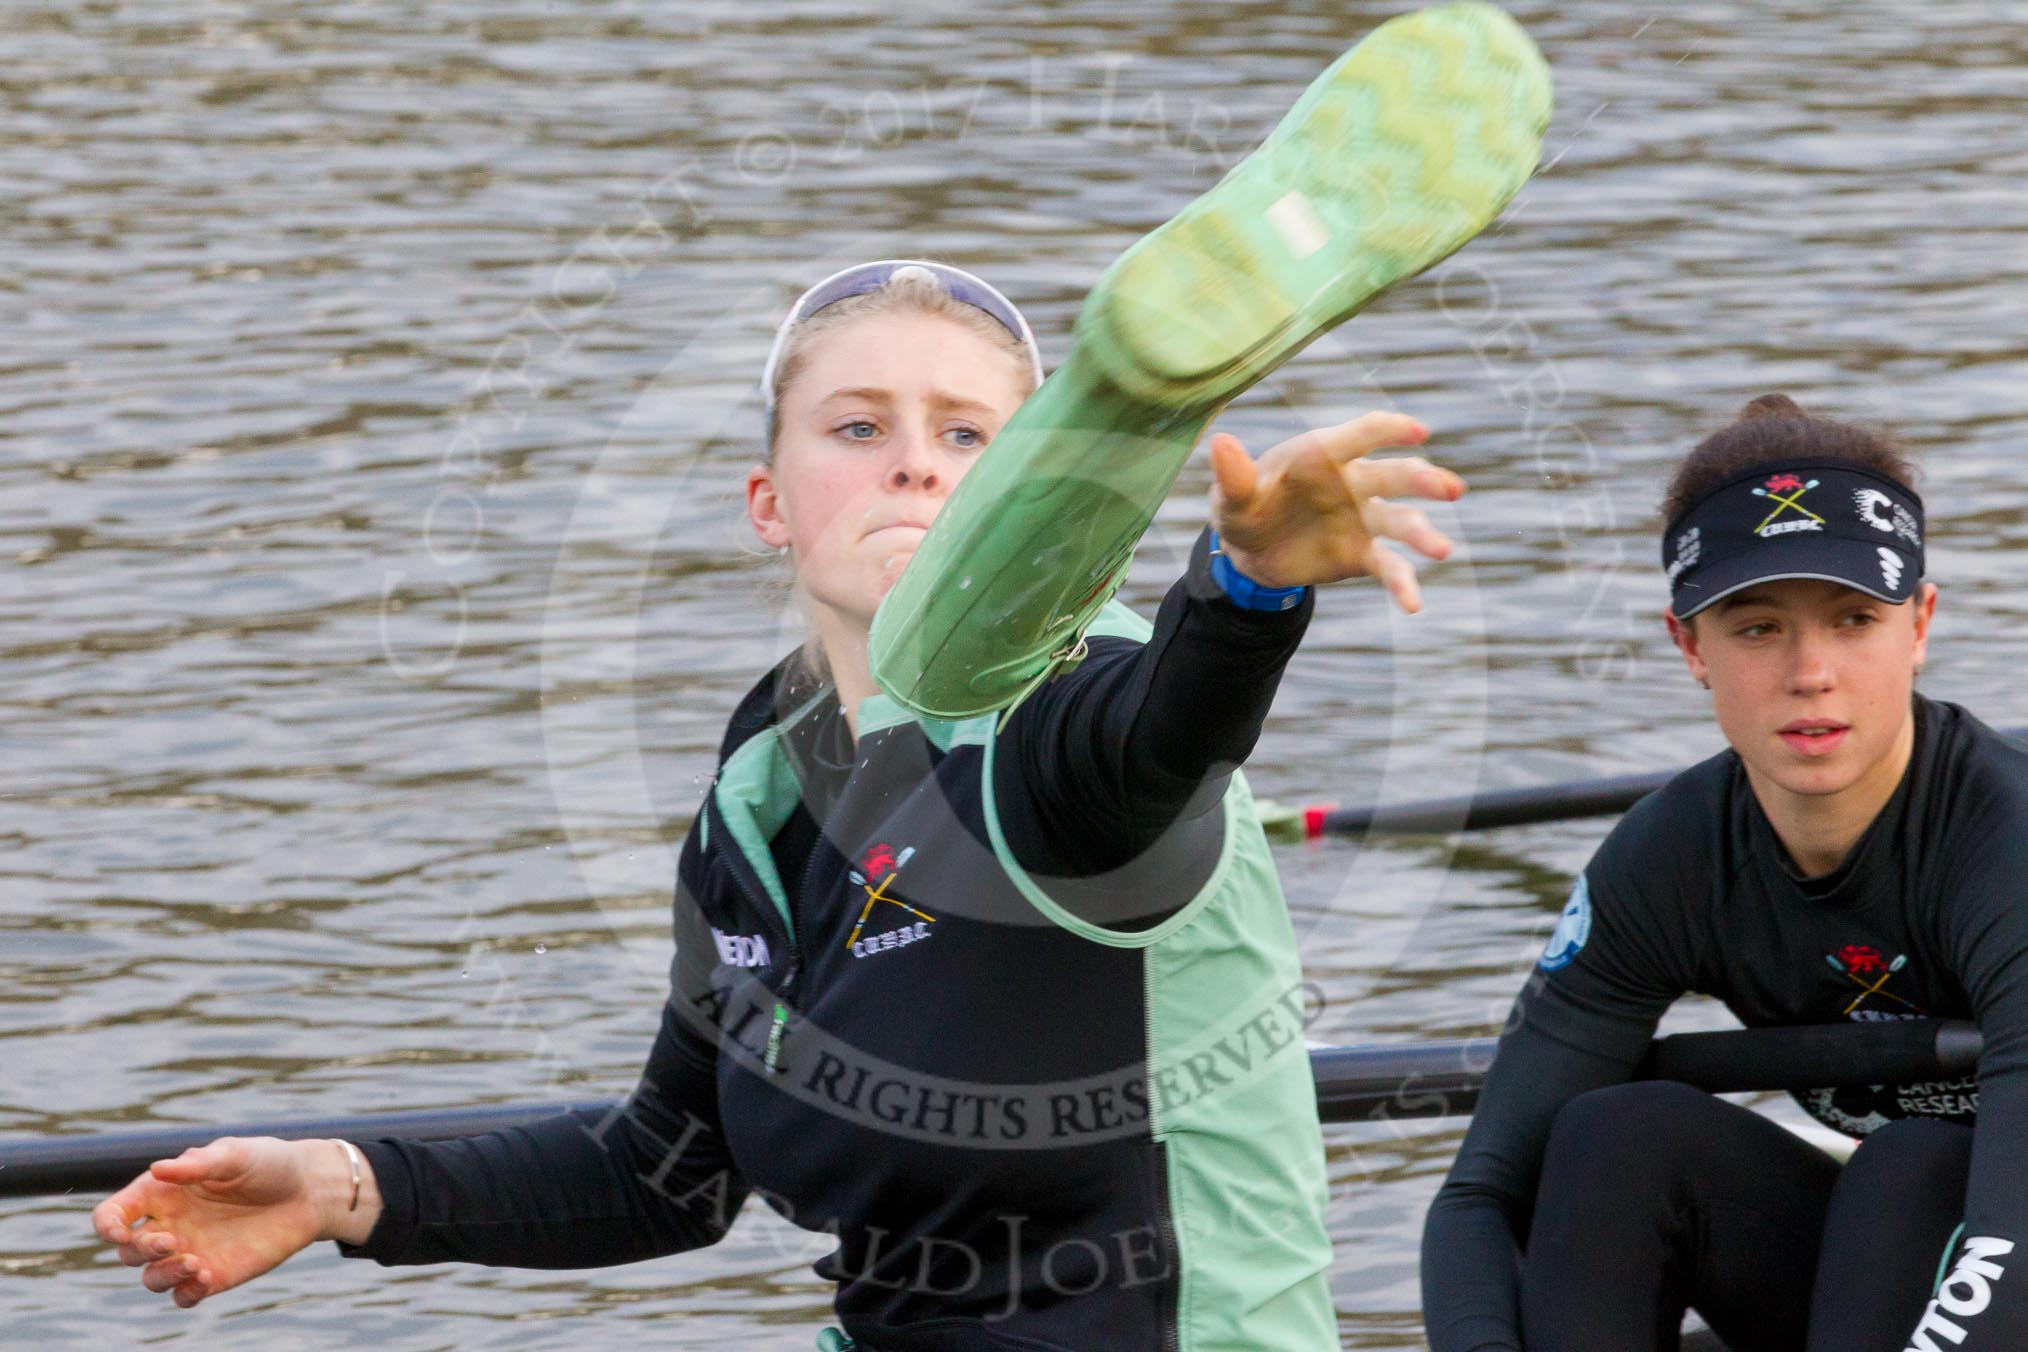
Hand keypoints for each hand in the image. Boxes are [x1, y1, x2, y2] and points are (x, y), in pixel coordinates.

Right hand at [90, 1136, 366, 1307]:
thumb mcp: (236, 1155)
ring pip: (151, 1278)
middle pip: (129, 1251)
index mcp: (162, 1192)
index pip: (114, 1213)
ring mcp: (188, 1252)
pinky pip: (183, 1296)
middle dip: (141, 1250)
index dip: (107, 1225)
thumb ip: (200, 1164)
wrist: (309, 1191)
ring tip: (195, 1263)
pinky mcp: (212, 1275)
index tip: (120, 1232)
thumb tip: (158, 1168)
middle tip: (173, 1241)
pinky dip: (185, 1293)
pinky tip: (205, 1278)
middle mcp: (169, 1225)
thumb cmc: (269, 1164)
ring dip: (163, 1275)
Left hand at [1208, 411, 1463, 610]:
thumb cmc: (1245, 507)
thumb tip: (1221, 443)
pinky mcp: (1363, 554)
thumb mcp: (1232, 496)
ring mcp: (1363, 518)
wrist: (1250, 552)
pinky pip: (1390, 567)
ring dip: (1423, 534)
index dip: (1389, 430)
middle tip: (1451, 490)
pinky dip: (1403, 584)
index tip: (1418, 431)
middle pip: (1395, 475)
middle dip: (1424, 481)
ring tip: (1442, 550)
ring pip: (1402, 521)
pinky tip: (1413, 605)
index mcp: (1323, 454)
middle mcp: (1352, 482)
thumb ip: (1233, 475)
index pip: (1362, 435)